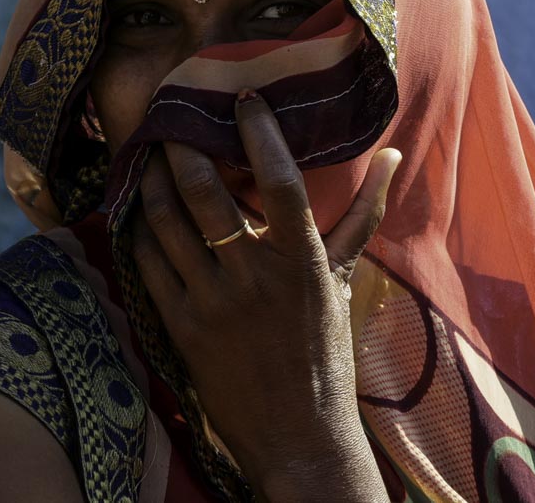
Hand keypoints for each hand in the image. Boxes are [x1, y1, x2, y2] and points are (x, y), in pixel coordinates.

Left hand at [128, 89, 400, 501]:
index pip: (281, 182)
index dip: (259, 135)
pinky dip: (140, 228)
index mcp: (302, 261)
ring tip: (149, 156)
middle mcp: (255, 278)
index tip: (242, 100)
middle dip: (181, 149)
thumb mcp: (344, 278)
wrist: (298, 433)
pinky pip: (148, 263)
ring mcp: (213, 304)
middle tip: (171, 122)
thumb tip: (394, 155)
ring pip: (166, 223)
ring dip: (152, 181)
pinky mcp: (181, 329)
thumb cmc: (325, 348)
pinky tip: (139, 209)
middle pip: (205, 195)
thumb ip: (364, 213)